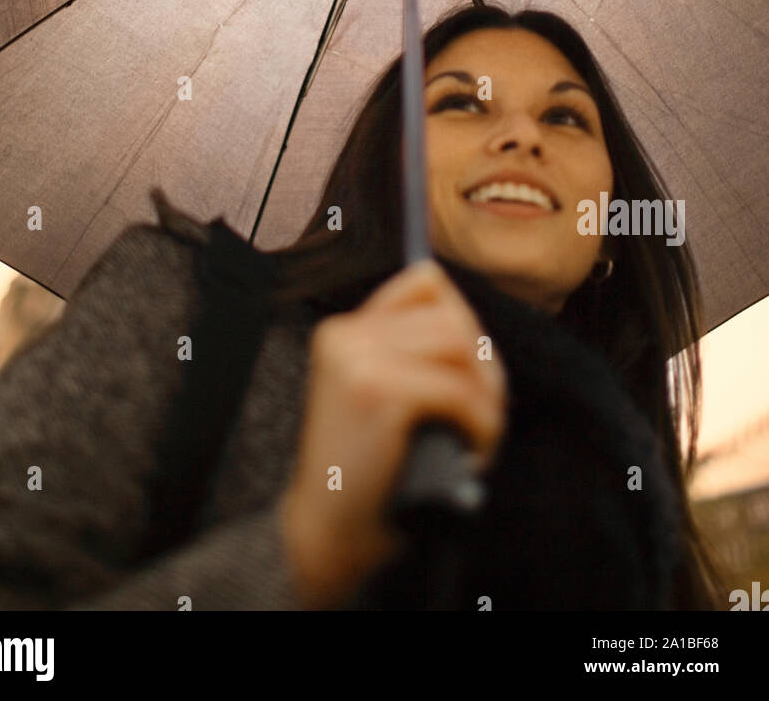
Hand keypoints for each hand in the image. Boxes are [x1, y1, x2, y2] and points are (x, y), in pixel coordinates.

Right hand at [279, 258, 507, 608]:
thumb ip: (410, 355)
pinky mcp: (380, 393)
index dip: (461, 319)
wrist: (327, 530)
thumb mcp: (376, 394)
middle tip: (486, 411)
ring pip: (460, 347)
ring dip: (487, 392)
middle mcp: (346, 334)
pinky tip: (475, 450)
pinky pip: (460, 391)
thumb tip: (474, 333)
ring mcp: (359, 360)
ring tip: (482, 428)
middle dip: (483, 364)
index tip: (469, 367)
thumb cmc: (365, 470)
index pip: (424, 283)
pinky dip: (482, 423)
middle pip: (450, 316)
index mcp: (342, 330)